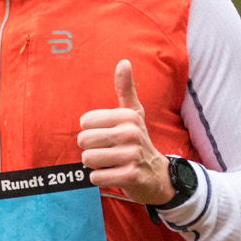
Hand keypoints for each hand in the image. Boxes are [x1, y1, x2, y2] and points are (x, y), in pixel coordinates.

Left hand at [77, 60, 171, 204]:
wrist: (157, 174)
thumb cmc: (138, 140)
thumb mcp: (133, 113)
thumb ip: (125, 88)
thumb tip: (124, 62)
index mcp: (128, 116)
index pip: (85, 121)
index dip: (90, 131)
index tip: (107, 135)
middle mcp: (131, 133)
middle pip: (84, 140)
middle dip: (90, 149)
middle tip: (106, 151)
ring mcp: (132, 155)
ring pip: (88, 159)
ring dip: (95, 164)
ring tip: (111, 162)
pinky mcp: (130, 176)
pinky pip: (96, 177)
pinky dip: (100, 178)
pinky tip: (114, 174)